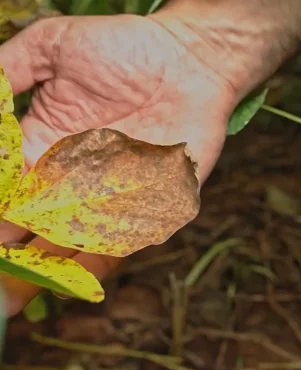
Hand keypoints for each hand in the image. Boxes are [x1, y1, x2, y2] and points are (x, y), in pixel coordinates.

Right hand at [0, 13, 237, 316]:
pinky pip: (123, 242)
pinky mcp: (151, 206)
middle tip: (1, 281)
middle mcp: (75, 179)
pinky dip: (96, 264)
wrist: (188, 61)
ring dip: (45, 270)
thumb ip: (10, 72)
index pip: (9, 192)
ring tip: (14, 297)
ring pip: (71, 242)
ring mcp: (113, 196)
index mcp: (46, 147)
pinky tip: (72, 283)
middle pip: (35, 227)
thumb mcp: (53, 47)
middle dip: (12, 256)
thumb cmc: (124, 48)